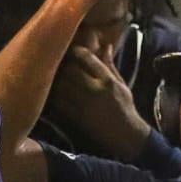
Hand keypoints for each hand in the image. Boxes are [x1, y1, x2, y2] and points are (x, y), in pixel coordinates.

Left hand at [46, 44, 153, 158]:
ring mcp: (84, 105)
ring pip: (61, 86)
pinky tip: (56, 93)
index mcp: (107, 81)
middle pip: (70, 70)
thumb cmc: (124, 107)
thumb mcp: (121, 84)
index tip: (73, 50)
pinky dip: (55, 96)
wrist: (125, 135)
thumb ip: (110, 66)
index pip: (86, 58)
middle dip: (64, 65)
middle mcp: (95, 91)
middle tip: (61, 62)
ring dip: (57, 80)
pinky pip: (58, 103)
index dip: (76, 51)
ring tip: (56, 76)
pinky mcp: (76, 117)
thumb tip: (106, 46)